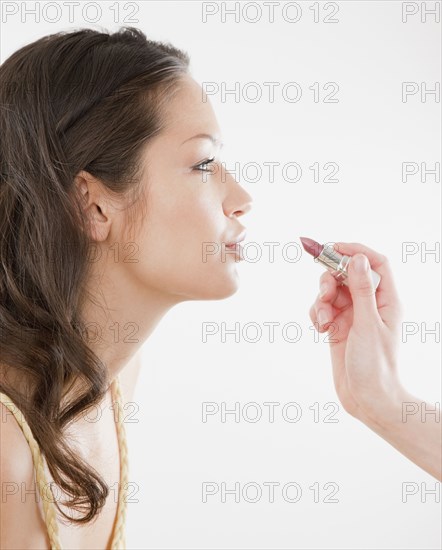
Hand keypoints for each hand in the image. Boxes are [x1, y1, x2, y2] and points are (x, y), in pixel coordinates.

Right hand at [309, 242, 404, 419]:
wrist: (366, 398)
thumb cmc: (375, 365)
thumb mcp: (367, 324)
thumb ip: (361, 290)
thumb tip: (358, 259)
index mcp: (386, 300)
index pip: (375, 263)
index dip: (355, 250)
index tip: (333, 247)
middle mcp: (369, 304)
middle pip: (347, 274)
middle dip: (331, 280)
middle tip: (325, 293)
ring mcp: (352, 315)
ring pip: (331, 291)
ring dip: (321, 301)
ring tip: (323, 321)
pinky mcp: (338, 326)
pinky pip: (322, 308)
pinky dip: (317, 314)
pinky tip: (321, 328)